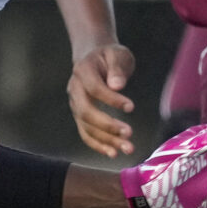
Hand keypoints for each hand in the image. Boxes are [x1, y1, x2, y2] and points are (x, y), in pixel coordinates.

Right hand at [67, 42, 137, 156]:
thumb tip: (117, 85)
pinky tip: (114, 153)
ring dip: (107, 140)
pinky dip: (98, 145)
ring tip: (128, 148)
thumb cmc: (109, 55)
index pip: (94, 88)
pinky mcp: (80, 116)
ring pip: (86, 126)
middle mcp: (75, 89)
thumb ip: (117, 68)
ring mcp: (75, 104)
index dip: (111, 99)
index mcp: (83, 71)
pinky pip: (86, 134)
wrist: (94, 57)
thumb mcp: (117, 54)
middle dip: (107, 125)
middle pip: (85, 112)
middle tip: (129, 133)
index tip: (131, 107)